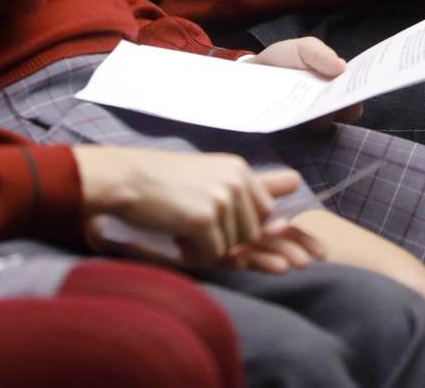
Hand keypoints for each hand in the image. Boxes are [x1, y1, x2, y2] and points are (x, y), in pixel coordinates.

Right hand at [73, 145, 308, 271]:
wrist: (126, 179)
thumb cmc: (164, 182)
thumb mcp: (211, 175)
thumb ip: (249, 186)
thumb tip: (298, 182)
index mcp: (240, 170)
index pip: (265, 213)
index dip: (244, 228)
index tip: (215, 226)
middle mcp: (236, 181)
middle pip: (251, 234)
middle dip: (225, 241)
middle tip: (192, 228)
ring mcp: (222, 199)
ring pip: (232, 247)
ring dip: (207, 248)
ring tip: (182, 230)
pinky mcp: (205, 218)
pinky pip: (213, 254)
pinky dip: (195, 255)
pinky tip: (177, 240)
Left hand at [241, 36, 362, 126]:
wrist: (252, 74)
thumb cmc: (285, 59)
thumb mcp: (303, 48)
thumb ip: (320, 54)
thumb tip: (342, 68)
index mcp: (337, 83)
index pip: (358, 93)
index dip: (363, 91)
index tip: (357, 90)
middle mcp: (330, 104)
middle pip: (347, 112)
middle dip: (341, 105)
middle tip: (326, 97)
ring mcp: (312, 119)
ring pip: (326, 124)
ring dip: (320, 116)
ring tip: (307, 106)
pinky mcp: (293, 129)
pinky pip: (303, 134)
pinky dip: (301, 123)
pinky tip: (293, 114)